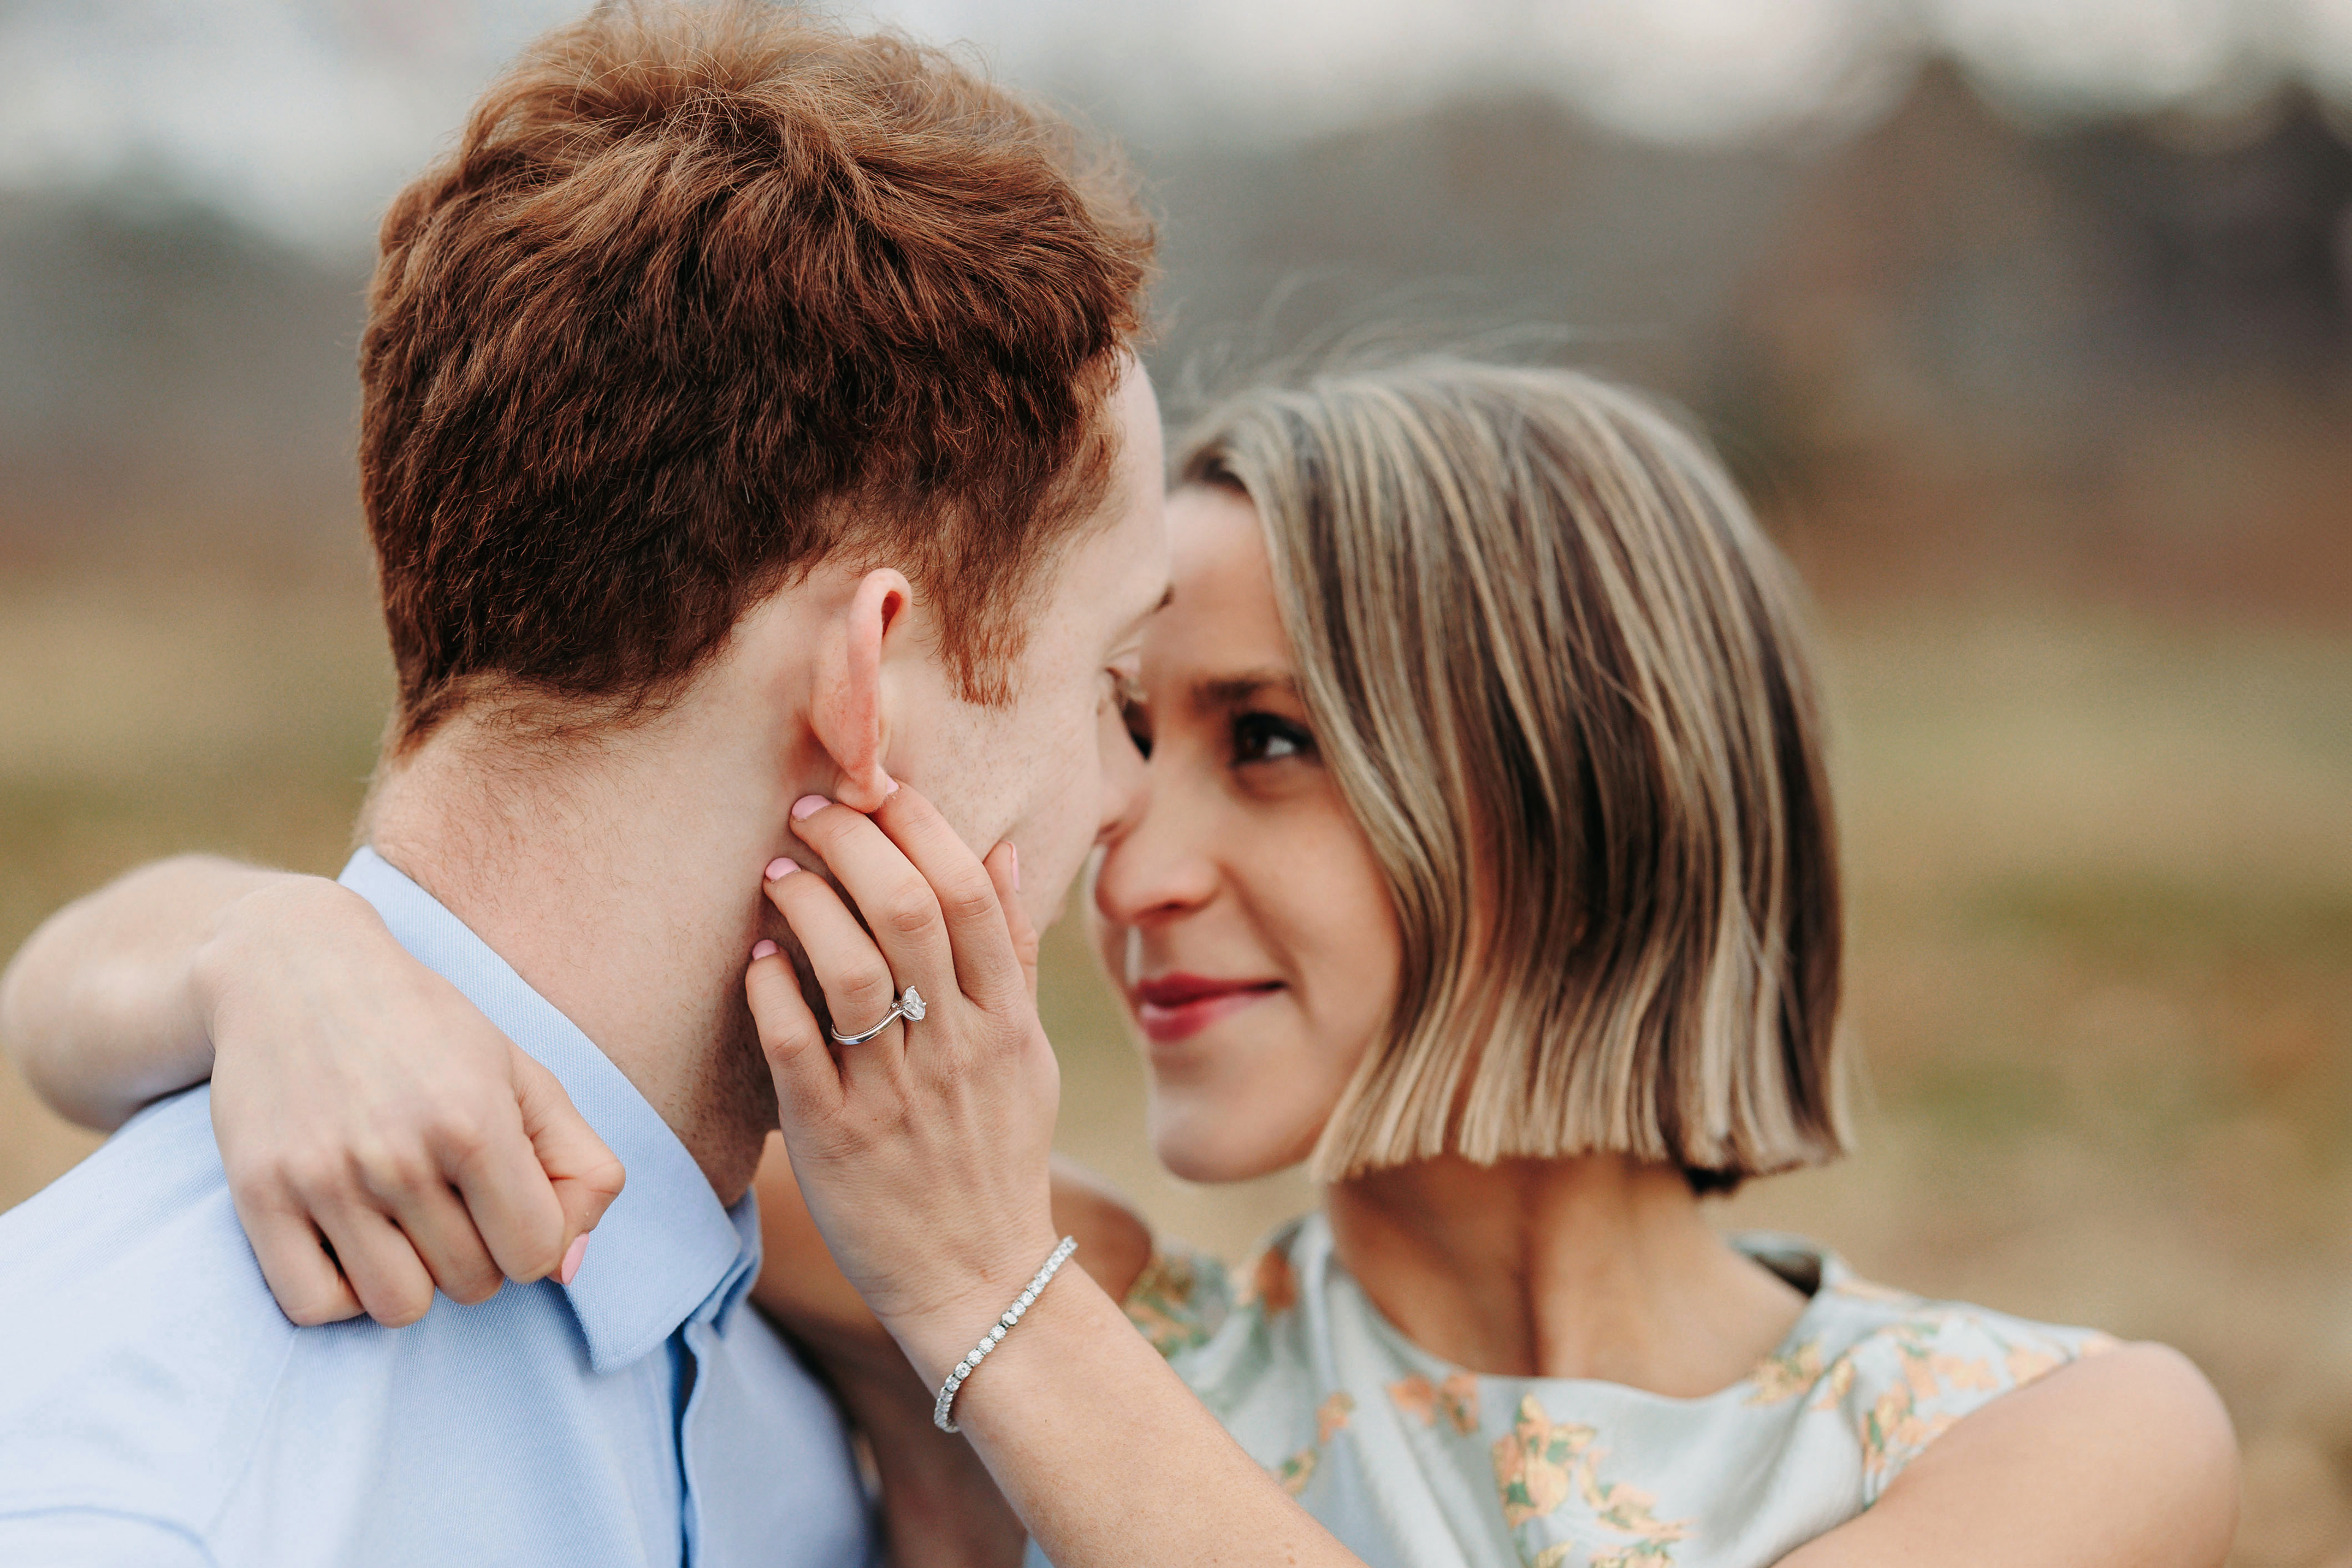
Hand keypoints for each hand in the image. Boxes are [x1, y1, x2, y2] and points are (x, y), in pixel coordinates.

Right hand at [193, 877, 625, 1325]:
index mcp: (474, 1119)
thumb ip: (578, 1167)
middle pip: (472, 1284)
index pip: (536, 1253)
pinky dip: (343, 1291)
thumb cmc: (427, 1028)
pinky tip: (352, 1240)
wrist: (295, 969)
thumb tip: (568, 1271)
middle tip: (452, 1198)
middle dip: (477, 1253)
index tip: (511, 1204)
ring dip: (414, 1279)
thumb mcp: (523, 1075)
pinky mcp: (257, 1194)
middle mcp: (398, 1153)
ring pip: (399, 1308)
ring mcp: (322, 1178)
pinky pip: (316, 1306)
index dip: (536, 1240)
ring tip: (404, 1221)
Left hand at [744, 786, 1060, 1385]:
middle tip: (809, 810)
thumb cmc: (995, 1155)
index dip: (918, 826)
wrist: (977, 1278)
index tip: (876, 788)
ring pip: (850, 970)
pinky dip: (770, 991)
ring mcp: (895, 1093)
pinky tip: (755, 959)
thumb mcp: (1026, 1052)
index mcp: (1004, 1020)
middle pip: (909, 911)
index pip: (967, 893)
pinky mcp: (833, 1138)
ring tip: (778, 872)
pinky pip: (795, 1047)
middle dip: (854, 842)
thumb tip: (1002, 851)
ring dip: (806, 905)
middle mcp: (955, 1048)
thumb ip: (1013, 952)